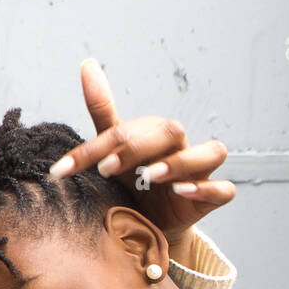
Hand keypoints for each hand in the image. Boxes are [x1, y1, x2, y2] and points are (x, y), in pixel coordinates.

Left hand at [48, 59, 235, 258]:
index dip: (94, 148)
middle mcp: (178, 147)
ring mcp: (198, 171)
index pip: (125, 130)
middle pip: (171, 131)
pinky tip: (182, 191)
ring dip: (179, 162)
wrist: (146, 225)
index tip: (63, 169)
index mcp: (151, 133)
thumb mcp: (110, 150)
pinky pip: (224, 189)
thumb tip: (87, 64)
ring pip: (211, 152)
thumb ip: (101, 111)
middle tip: (106, 169)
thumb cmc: (129, 181)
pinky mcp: (210, 198)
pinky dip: (207, 188)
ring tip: (149, 176)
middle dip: (136, 148)